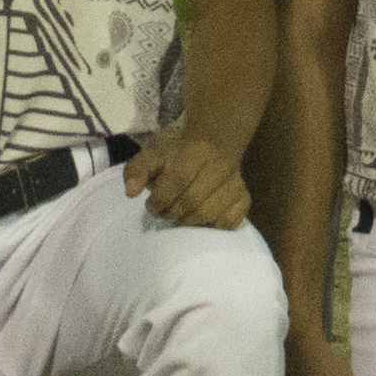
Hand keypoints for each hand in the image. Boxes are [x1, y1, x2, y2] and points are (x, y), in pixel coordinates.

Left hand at [131, 126, 250, 229]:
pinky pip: (228, 222)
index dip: (161, 199)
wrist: (213, 148)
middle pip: (193, 201)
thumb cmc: (178, 158)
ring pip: (210, 215)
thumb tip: (131, 192)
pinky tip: (201, 220)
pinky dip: (211, 227)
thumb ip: (136, 170)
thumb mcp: (153, 157)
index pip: (178, 181)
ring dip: (189, 223)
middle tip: (165, 213)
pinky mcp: (244, 199)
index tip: (152, 205)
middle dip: (173, 213)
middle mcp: (220, 166)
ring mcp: (236, 184)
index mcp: (196, 152)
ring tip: (180, 217)